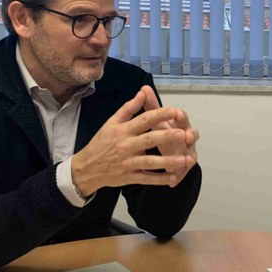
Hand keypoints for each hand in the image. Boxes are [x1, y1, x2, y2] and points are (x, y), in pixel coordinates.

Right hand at [71, 88, 198, 195]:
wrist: (87, 168)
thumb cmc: (101, 142)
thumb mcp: (111, 122)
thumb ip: (128, 108)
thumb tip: (142, 92)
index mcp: (123, 130)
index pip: (144, 120)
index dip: (160, 115)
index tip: (175, 111)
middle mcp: (126, 145)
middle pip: (150, 140)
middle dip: (168, 137)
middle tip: (185, 134)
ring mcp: (128, 162)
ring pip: (151, 162)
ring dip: (168, 161)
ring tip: (185, 160)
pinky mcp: (129, 176)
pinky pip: (147, 178)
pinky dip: (160, 179)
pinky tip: (173, 177)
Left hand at [139, 85, 198, 185]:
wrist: (165, 151)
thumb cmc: (161, 132)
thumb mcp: (154, 120)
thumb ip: (151, 106)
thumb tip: (144, 88)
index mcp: (179, 125)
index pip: (182, 118)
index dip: (180, 116)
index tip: (177, 113)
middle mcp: (186, 139)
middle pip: (191, 135)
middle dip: (190, 135)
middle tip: (187, 136)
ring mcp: (186, 153)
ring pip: (190, 155)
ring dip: (189, 158)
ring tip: (187, 161)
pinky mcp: (182, 168)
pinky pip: (181, 173)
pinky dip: (177, 177)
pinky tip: (172, 182)